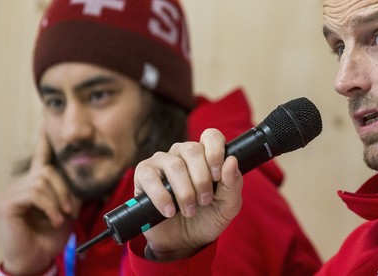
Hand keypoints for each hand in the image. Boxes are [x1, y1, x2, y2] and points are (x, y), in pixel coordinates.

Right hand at [0, 130, 79, 273]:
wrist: (37, 258)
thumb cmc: (50, 235)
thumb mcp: (67, 209)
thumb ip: (71, 192)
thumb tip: (84, 177)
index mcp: (36, 183)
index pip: (41, 158)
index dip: (44, 141)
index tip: (46, 123)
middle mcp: (22, 183)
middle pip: (49, 171)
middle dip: (65, 190)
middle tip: (70, 210)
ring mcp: (12, 192)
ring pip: (43, 181)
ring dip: (59, 200)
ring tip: (61, 217)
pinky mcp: (7, 203)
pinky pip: (35, 193)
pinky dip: (50, 206)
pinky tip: (54, 219)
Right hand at [133, 128, 242, 260]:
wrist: (183, 242)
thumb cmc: (207, 218)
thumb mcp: (228, 206)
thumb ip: (233, 184)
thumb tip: (231, 161)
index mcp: (206, 154)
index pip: (211, 136)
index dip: (215, 152)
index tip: (217, 176)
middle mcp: (183, 153)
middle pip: (192, 150)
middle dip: (201, 179)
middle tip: (204, 201)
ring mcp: (162, 161)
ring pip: (174, 164)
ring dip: (185, 192)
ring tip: (189, 210)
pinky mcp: (144, 174)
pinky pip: (150, 177)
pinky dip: (162, 197)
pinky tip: (170, 211)